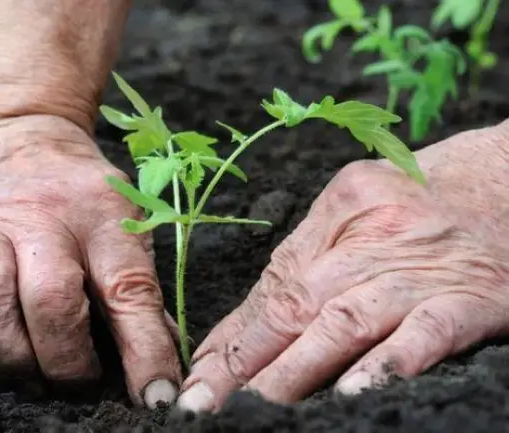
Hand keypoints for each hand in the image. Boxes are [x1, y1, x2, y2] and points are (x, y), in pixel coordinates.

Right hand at [0, 115, 180, 407]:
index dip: (145, 349)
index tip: (156, 396)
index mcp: (101, 214)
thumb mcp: (122, 219)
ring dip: (10, 354)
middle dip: (66, 360)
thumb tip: (161, 358)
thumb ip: (137, 286)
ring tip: (29, 375)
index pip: (129, 288)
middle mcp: (41, 216)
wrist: (14, 131)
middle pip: (51, 300)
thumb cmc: (77, 190)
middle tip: (77, 382)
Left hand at [177, 121, 508, 411]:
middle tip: (206, 402)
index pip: (275, 281)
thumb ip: (308, 260)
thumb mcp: (360, 208)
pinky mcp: (472, 296)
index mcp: (340, 207)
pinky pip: (426, 331)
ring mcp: (422, 267)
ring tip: (258, 407)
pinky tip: (354, 392)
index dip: (235, 334)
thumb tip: (245, 327)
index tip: (202, 373)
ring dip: (297, 369)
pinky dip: (388, 363)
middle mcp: (374, 235)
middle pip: (298, 303)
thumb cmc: (429, 197)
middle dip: (247, 360)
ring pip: (347, 320)